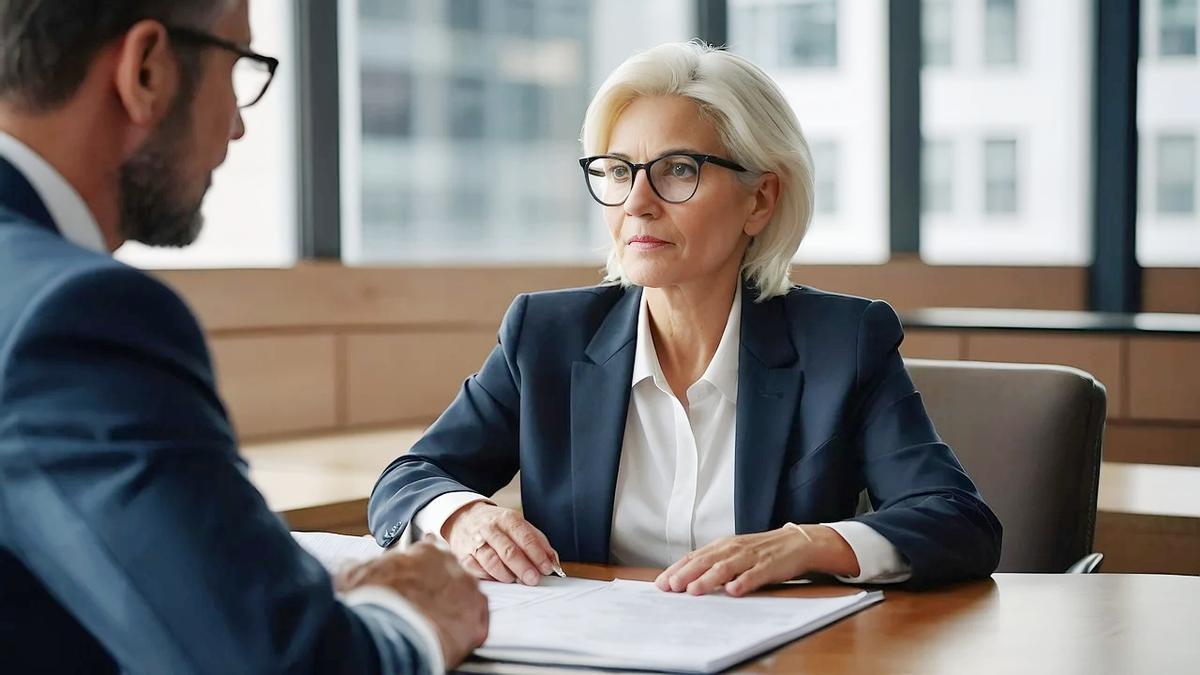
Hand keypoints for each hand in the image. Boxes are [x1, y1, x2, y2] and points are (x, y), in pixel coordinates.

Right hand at [336, 541, 487, 667]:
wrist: (384, 634)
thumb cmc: (369, 602)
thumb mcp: (355, 575)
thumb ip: (364, 567)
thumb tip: (354, 566)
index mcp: (428, 552)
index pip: (432, 549)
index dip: (423, 565)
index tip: (416, 576)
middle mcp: (454, 568)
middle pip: (452, 575)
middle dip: (439, 588)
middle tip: (423, 605)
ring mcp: (469, 595)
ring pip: (466, 599)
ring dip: (453, 609)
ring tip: (434, 625)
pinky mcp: (476, 624)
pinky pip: (477, 626)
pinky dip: (464, 633)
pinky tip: (448, 639)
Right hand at [443, 502, 559, 585]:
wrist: (464, 517)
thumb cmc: (497, 525)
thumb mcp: (518, 525)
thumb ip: (537, 541)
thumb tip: (553, 561)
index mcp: (507, 518)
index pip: (525, 537)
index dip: (537, 554)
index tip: (547, 568)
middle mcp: (490, 529)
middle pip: (508, 550)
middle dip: (523, 567)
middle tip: (533, 580)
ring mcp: (474, 541)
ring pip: (491, 561)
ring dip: (506, 574)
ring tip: (514, 580)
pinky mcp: (463, 555)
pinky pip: (475, 570)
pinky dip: (488, 577)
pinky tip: (497, 578)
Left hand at [654, 524, 859, 596]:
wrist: (796, 542)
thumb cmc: (761, 551)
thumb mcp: (734, 552)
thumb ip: (713, 564)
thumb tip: (685, 580)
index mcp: (723, 546)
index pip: (694, 556)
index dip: (677, 569)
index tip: (661, 583)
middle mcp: (733, 549)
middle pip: (705, 561)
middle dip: (686, 574)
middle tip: (671, 587)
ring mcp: (751, 557)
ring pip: (726, 567)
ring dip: (709, 579)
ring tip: (694, 590)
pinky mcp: (769, 566)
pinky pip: (754, 575)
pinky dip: (743, 582)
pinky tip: (734, 591)